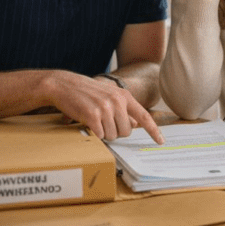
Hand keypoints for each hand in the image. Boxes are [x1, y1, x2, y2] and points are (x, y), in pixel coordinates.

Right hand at [47, 71, 164, 143]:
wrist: (63, 84)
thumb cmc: (86, 92)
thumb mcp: (109, 96)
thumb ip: (124, 109)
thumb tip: (136, 124)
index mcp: (124, 96)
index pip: (144, 116)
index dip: (153, 130)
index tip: (161, 141)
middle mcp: (117, 101)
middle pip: (126, 132)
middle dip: (115, 132)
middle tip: (102, 123)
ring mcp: (105, 108)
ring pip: (112, 136)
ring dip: (103, 134)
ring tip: (93, 121)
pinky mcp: (92, 115)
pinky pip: (99, 135)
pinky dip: (93, 134)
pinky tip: (87, 123)